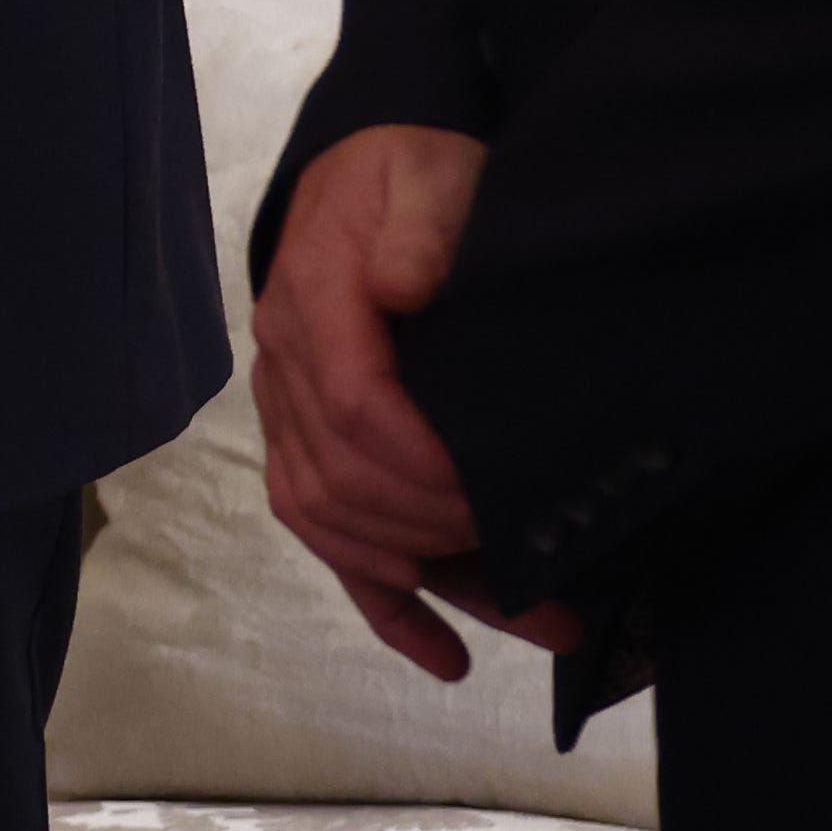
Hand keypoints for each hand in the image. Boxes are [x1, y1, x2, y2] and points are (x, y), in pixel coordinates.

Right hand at [258, 121, 575, 679]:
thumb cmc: (408, 175)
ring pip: (339, 528)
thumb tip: (403, 284)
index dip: (426, 464)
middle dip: (442, 533)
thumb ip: (418, 223)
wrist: (371, 175)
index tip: (502, 484)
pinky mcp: (313, 448)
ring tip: (540, 614)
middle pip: (343, 485)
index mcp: (312, 304)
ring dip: (436, 583)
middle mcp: (286, 370)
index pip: (355, 411)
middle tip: (545, 552)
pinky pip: (332, 543)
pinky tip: (450, 657)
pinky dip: (388, 609)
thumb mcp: (426, 173)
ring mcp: (292, 416)